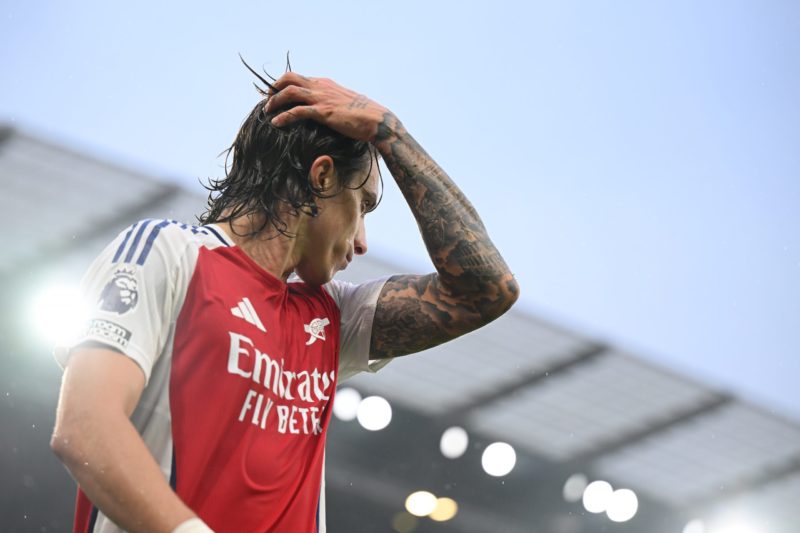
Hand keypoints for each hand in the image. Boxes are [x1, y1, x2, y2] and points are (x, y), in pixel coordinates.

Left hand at [264, 72, 393, 141]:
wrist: (376, 120)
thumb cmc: (363, 115)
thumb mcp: (344, 103)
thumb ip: (331, 102)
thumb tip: (325, 110)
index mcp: (325, 83)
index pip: (298, 77)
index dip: (282, 84)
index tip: (274, 95)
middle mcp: (321, 87)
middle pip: (289, 78)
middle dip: (274, 88)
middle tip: (267, 101)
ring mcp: (322, 98)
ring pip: (289, 92)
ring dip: (274, 101)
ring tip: (267, 112)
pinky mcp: (323, 112)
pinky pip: (297, 111)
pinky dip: (283, 116)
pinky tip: (276, 123)